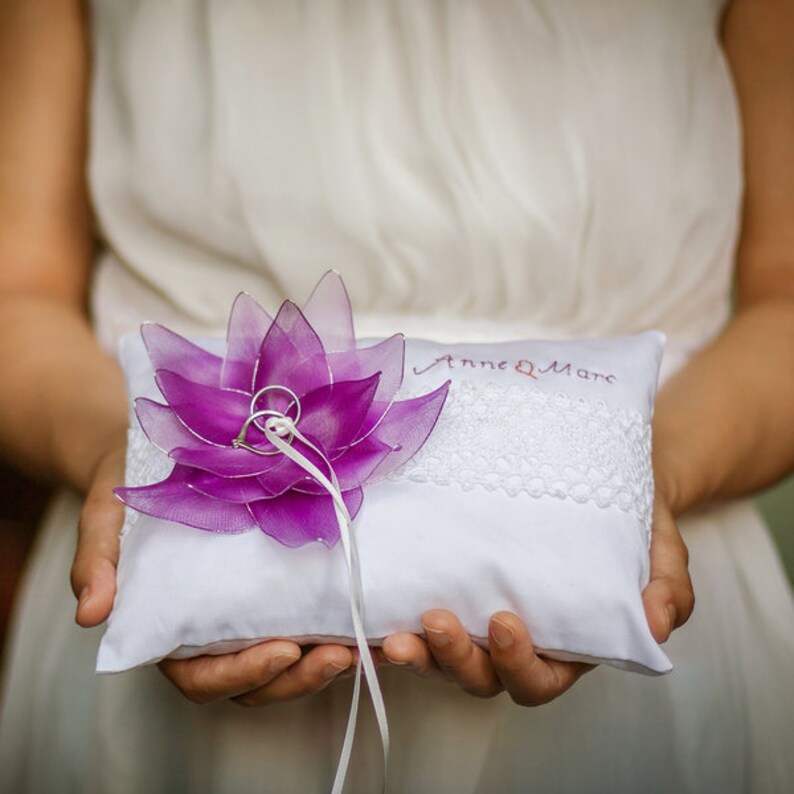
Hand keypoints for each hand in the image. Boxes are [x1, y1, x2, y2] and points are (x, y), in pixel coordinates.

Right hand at [69, 445, 355, 705]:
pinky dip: (339, 623)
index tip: (282, 650)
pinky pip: (307, 618)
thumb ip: (98, 562)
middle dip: (299, 675)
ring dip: (328, 659)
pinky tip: (373, 615)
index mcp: (169, 627)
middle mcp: (212, 628)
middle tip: (341, 654)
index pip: (201, 675)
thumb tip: (90, 614)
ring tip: (371, 644)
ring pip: (288, 659)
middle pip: (256, 679)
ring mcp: (246, 611)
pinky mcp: (276, 585)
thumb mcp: (108, 518)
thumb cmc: (128, 488)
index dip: (242, 674)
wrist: (158, 455)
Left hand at [381, 494, 693, 706]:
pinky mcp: (453, 584)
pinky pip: (418, 614)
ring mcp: (479, 615)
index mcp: (565, 646)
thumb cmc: (634, 526)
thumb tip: (656, 621)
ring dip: (416, 650)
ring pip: (441, 655)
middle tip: (435, 623)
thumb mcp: (662, 553)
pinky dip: (392, 618)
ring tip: (393, 630)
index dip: (517, 664)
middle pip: (478, 676)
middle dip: (454, 660)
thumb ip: (666, 588)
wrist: (605, 483)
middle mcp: (516, 640)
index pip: (536, 678)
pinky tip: (372, 603)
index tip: (507, 622)